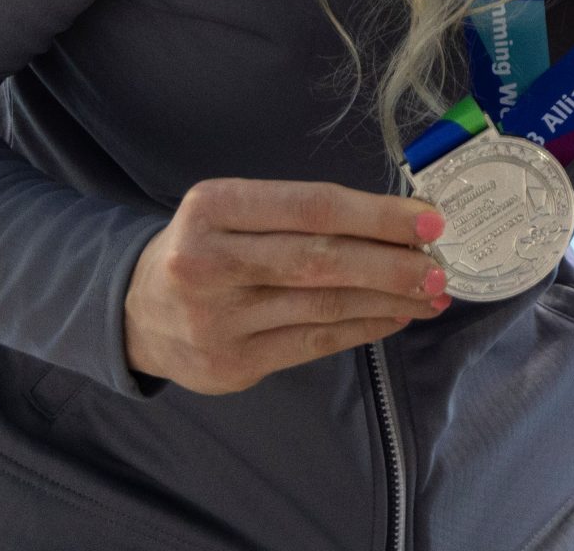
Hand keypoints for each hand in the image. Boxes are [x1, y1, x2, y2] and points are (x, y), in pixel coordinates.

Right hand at [124, 179, 450, 394]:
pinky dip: (364, 328)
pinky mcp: (229, 366)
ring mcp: (215, 321)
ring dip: (389, 299)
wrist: (133, 311)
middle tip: (440, 268)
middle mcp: (207, 263)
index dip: (378, 214)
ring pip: (323, 307)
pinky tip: (396, 316)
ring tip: (432, 293)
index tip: (431, 222)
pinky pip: (314, 344)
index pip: (313, 208)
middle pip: (321, 261)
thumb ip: (302, 214)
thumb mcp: (234, 212)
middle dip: (392, 264)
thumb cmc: (206, 246)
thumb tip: (401, 224)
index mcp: (212, 208)